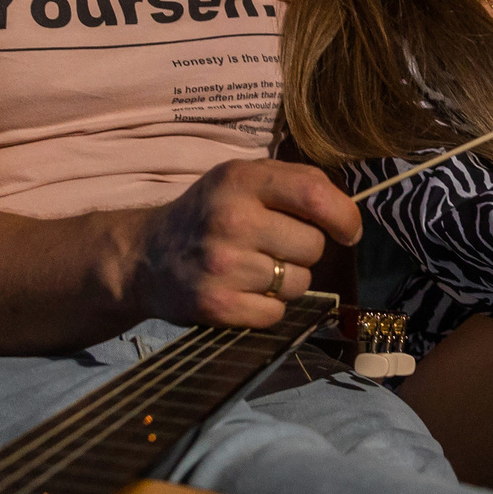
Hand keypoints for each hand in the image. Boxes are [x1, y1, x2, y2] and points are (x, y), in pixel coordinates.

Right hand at [129, 160, 362, 327]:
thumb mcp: (243, 179)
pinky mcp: (217, 306)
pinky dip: (267, 308)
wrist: (145, 257)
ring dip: (286, 281)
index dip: (343, 217)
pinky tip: (243, 292)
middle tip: (272, 246)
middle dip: (304, 250)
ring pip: (299, 283)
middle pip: (313, 246)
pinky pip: (277, 314)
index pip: (314, 196)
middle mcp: (231, 220)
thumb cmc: (208, 214)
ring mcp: (223, 266)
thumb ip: (297, 182)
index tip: (347, 231)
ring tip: (254, 269)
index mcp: (241, 181)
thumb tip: (347, 214)